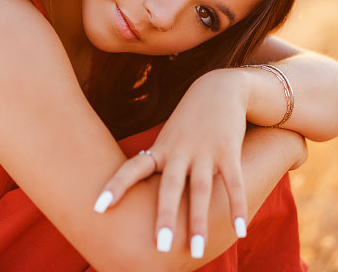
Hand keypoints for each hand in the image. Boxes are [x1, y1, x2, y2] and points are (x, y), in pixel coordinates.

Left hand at [93, 68, 249, 258]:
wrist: (219, 88)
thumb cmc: (188, 121)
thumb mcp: (167, 138)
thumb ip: (157, 165)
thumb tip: (141, 197)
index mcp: (160, 149)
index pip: (132, 169)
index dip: (115, 187)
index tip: (97, 207)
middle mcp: (179, 152)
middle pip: (169, 187)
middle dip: (164, 217)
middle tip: (159, 247)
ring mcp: (204, 152)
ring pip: (200, 191)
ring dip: (198, 222)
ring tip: (196, 250)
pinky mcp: (228, 152)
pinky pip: (233, 184)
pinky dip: (236, 208)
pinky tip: (240, 232)